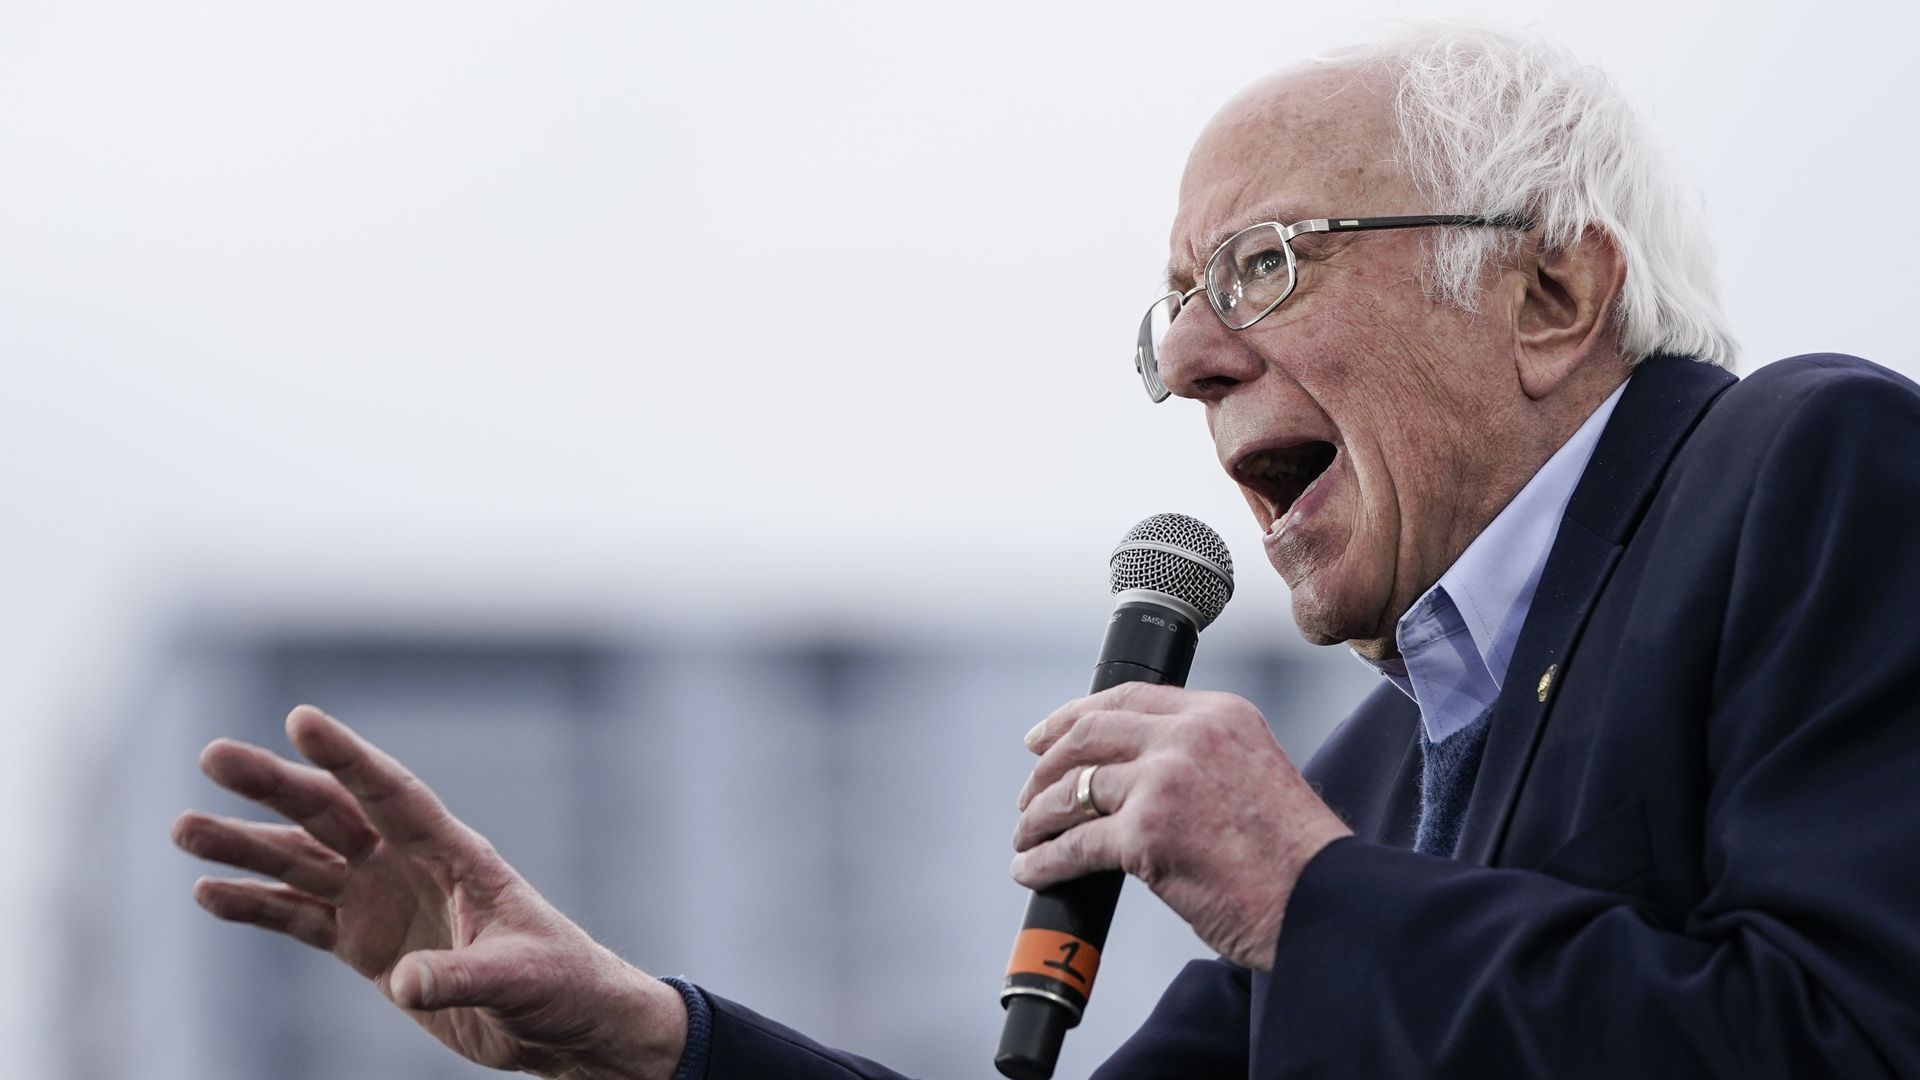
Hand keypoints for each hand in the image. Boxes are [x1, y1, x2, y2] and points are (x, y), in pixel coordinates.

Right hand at [172, 705, 686, 1079]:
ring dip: (246, 846)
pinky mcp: (367, 946)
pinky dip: (256, 906)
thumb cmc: (560, 983)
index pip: (393, 794)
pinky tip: (209, 893)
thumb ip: (460, 975)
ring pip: (304, 862)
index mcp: (455, 854)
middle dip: (274, 786)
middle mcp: (410, 866)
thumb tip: (406, 982)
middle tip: (212, 756)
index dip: (349, 757)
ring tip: (183, 828)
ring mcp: (384, 902)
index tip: (300, 719)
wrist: (563, 1023)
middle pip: (332, 815)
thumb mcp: (518, 978)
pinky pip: (301, 918)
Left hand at [1010, 683, 1351, 969]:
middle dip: (1047, 765)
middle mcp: (1188, 737)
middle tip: (1029, 792)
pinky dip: (1043, 860)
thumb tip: (1133, 778)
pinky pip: (1073, 845)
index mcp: (1219, 714)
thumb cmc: (1294, 857)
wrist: (1324, 903)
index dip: (1073, 714)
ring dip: (1038, 817)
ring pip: (1072, 791)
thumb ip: (1200, 760)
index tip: (1045, 735)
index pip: (1129, 697)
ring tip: (1026, 838)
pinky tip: (1031, 870)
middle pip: (1089, 734)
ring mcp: (1163, 782)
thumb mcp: (1253, 774)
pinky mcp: (1146, 834)